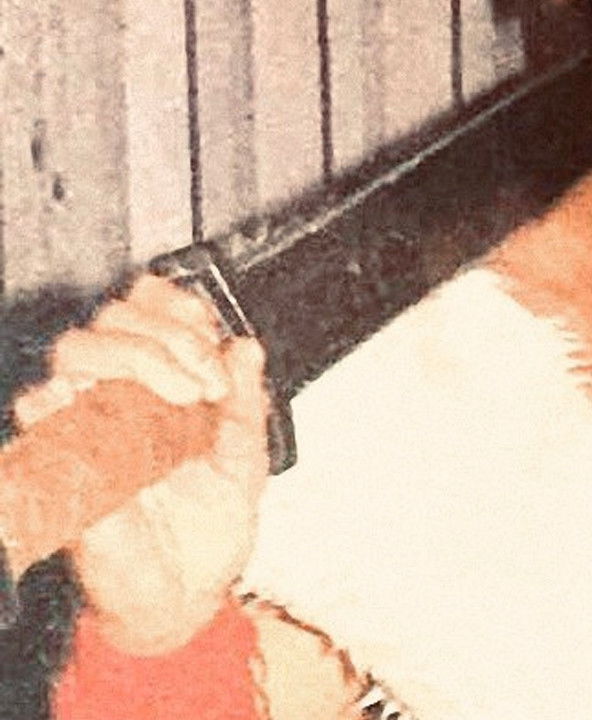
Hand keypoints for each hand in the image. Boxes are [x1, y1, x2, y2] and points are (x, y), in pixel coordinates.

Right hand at [12, 276, 268, 654]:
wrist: (187, 592)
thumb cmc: (208, 526)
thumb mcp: (245, 456)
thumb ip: (246, 400)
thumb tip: (246, 347)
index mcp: (164, 385)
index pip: (148, 309)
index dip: (176, 305)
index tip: (211, 333)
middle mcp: (121, 396)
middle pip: (113, 319)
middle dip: (169, 335)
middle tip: (206, 382)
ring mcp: (89, 425)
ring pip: (77, 351)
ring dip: (136, 357)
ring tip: (181, 398)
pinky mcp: (62, 462)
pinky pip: (40, 414)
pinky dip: (64, 399)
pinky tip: (106, 406)